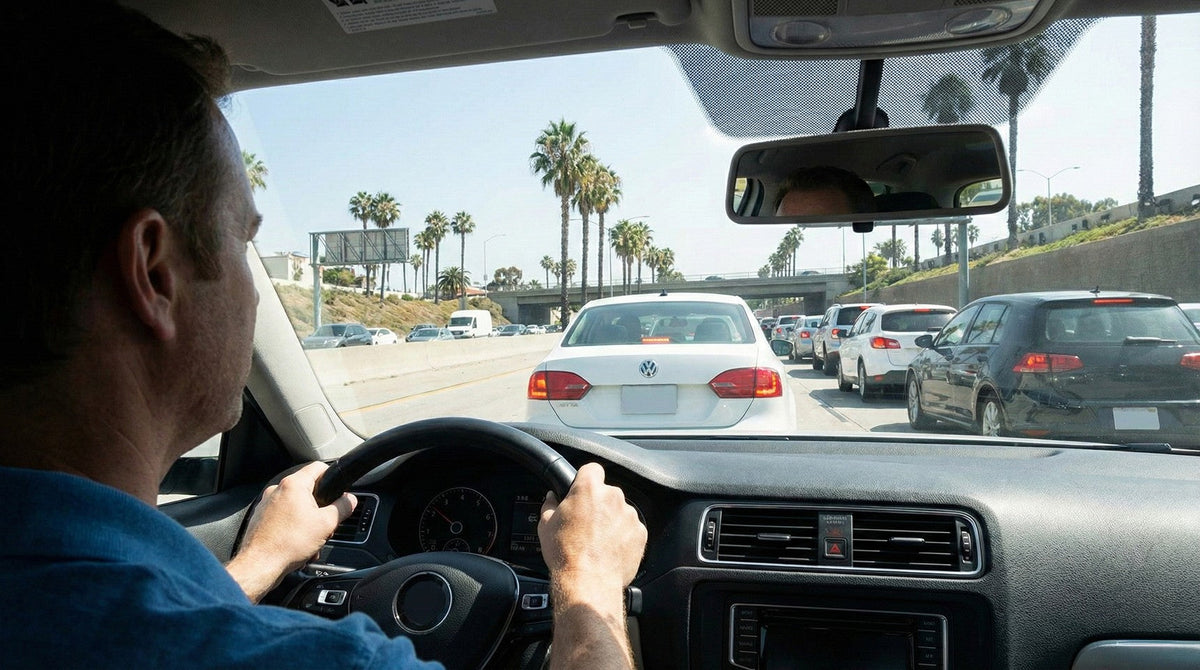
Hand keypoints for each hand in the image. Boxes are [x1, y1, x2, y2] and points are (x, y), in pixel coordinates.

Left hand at [226, 461, 355, 601]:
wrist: (260, 565)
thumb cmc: (288, 544)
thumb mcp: (326, 524)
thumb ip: (343, 507)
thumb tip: (350, 500)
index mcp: (293, 485)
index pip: (318, 467)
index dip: (332, 476)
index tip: (338, 490)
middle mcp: (277, 490)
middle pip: (307, 490)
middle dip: (320, 508)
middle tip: (325, 524)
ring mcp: (266, 504)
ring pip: (295, 507)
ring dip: (307, 522)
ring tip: (310, 540)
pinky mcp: (260, 519)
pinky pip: (283, 518)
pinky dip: (293, 529)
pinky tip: (298, 546)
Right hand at [538, 463, 645, 668]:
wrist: (588, 582)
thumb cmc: (565, 553)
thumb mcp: (546, 526)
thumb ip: (550, 505)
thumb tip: (551, 498)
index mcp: (589, 489)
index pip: (592, 469)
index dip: (586, 479)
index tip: (582, 490)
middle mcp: (613, 497)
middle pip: (607, 492)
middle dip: (599, 504)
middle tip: (586, 523)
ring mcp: (629, 515)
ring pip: (620, 511)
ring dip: (612, 521)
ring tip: (598, 541)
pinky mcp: (640, 533)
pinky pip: (631, 529)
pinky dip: (623, 536)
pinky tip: (610, 550)